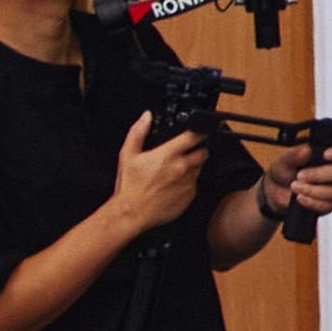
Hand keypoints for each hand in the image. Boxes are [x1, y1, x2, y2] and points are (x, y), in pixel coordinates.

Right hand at [104, 118, 209, 235]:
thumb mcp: (127, 155)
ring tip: (173, 171)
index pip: (195, 136)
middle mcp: (182, 168)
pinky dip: (187, 182)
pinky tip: (173, 185)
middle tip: (185, 153)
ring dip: (192, 167)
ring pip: (199, 168)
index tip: (200, 130)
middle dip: (197, 150)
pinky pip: (195, 184)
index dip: (200, 131)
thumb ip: (138, 133)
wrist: (131, 213)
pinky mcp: (190, 196)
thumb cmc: (129, 186)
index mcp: (168, 155)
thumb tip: (146, 116)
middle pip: (203, 152)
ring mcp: (188, 182)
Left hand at [259, 134, 331, 224]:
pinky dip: (312, 202)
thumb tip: (306, 151)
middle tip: (299, 175)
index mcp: (329, 156)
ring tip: (294, 187)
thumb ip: (293, 156)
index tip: (326, 155)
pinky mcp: (329, 204)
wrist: (275, 192)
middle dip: (317, 175)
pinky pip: (327, 205)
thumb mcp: (283, 161)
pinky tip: (299, 198)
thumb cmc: (284, 172)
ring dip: (312, 190)